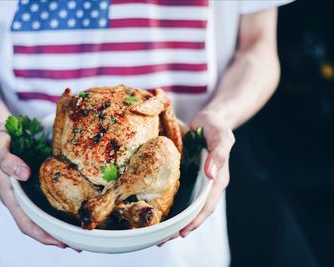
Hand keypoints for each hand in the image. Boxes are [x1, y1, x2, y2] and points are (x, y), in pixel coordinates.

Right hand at [0, 123, 79, 251]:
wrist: (1, 131)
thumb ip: (7, 160)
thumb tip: (23, 174)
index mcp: (10, 194)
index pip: (26, 223)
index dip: (43, 235)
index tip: (61, 242)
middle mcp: (21, 198)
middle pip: (39, 224)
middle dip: (58, 236)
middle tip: (80, 243)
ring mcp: (30, 192)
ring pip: (46, 215)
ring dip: (62, 225)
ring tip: (81, 232)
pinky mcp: (39, 184)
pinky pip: (51, 200)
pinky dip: (62, 209)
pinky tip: (77, 209)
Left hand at [158, 111, 234, 245]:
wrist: (209, 119)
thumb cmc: (216, 127)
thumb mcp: (220, 137)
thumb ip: (218, 155)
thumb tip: (211, 175)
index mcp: (218, 179)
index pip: (207, 206)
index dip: (195, 221)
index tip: (182, 232)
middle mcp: (207, 184)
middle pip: (195, 211)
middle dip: (180, 226)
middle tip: (161, 240)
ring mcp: (196, 181)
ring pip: (186, 205)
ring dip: (173, 219)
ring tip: (156, 232)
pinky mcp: (187, 175)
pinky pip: (179, 193)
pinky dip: (169, 204)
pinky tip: (156, 210)